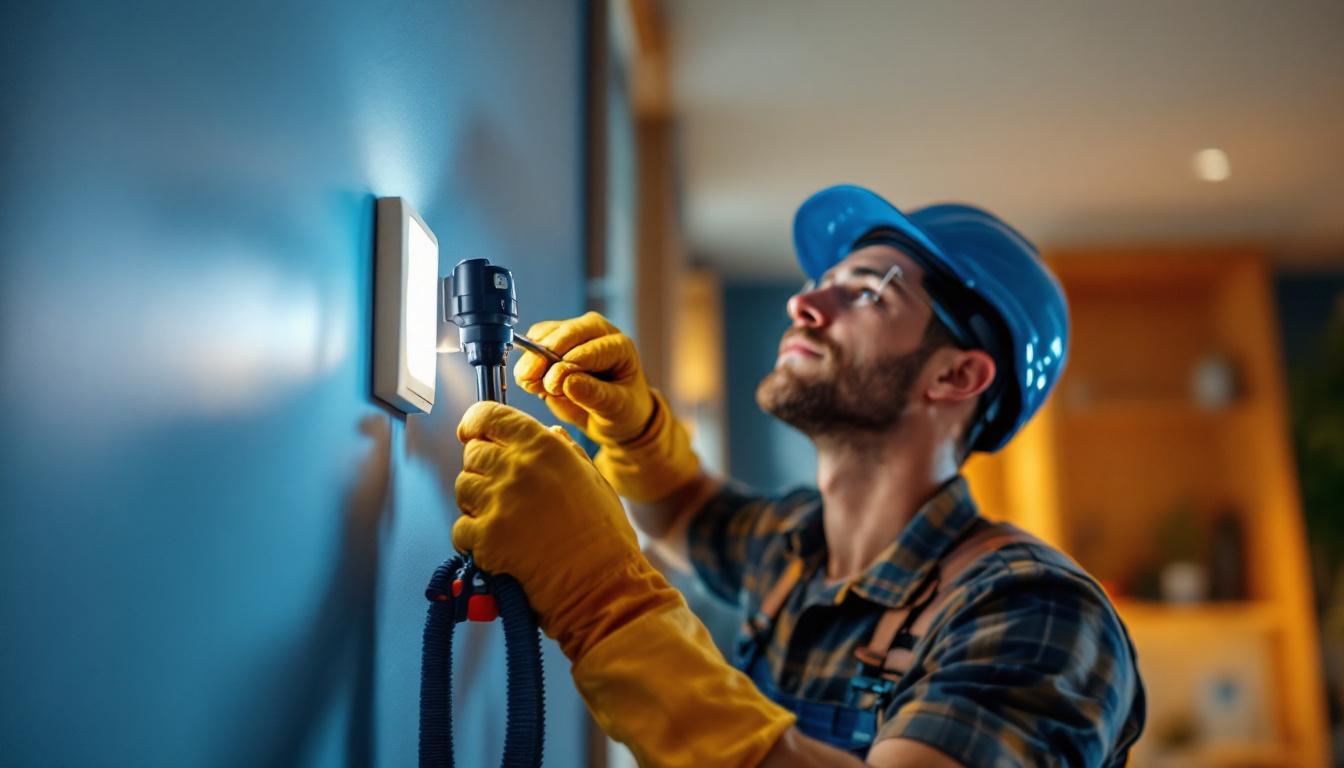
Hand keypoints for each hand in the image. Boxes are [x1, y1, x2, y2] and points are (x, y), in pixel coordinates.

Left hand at [453, 402, 793, 766]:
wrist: (603, 589)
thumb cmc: (606, 539)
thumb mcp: (594, 481)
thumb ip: (565, 452)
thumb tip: (546, 434)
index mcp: (545, 447)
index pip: (489, 416)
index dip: (476, 422)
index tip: (472, 431)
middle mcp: (518, 468)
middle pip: (472, 453)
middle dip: (482, 469)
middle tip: (503, 492)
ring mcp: (498, 503)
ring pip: (462, 488)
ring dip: (476, 503)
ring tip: (507, 522)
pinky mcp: (485, 539)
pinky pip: (460, 529)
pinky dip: (474, 539)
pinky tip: (501, 548)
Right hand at [513, 312, 653, 445]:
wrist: (612, 415)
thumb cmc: (620, 410)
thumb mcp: (614, 407)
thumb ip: (592, 394)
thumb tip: (564, 381)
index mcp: (619, 346)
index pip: (590, 348)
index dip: (568, 364)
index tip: (552, 385)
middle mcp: (597, 332)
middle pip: (565, 333)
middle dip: (544, 356)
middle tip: (529, 381)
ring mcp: (574, 333)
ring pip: (544, 334)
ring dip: (532, 359)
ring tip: (530, 385)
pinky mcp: (554, 340)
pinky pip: (533, 342)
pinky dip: (527, 361)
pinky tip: (530, 382)